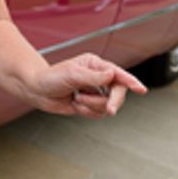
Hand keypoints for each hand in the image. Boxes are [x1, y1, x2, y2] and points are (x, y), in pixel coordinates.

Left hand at [26, 54, 144, 117]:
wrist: (36, 90)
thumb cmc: (51, 77)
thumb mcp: (72, 75)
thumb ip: (94, 77)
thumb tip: (112, 76)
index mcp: (95, 65)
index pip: (118, 74)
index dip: (131, 81)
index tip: (141, 89)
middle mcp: (98, 78)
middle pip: (118, 92)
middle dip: (113, 101)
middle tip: (110, 109)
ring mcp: (94, 92)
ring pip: (107, 105)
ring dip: (92, 105)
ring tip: (77, 98)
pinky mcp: (89, 104)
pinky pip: (97, 113)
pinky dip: (87, 111)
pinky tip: (75, 105)